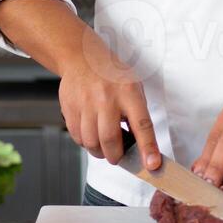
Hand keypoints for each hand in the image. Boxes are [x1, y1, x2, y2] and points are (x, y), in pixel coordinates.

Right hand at [58, 30, 160, 170]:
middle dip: (115, 156)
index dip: (148, 148)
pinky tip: (91, 134)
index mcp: (128, 93)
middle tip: (118, 156)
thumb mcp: (133, 87)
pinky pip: (77, 137)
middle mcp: (106, 98)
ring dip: (99, 152)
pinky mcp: (70, 108)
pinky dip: (85, 143)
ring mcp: (86, 103)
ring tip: (104, 146)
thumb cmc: (111, 74)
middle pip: (110, 139)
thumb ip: (137, 114)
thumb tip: (141, 146)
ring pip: (91, 142)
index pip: (142, 125)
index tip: (152, 165)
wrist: (82, 57)